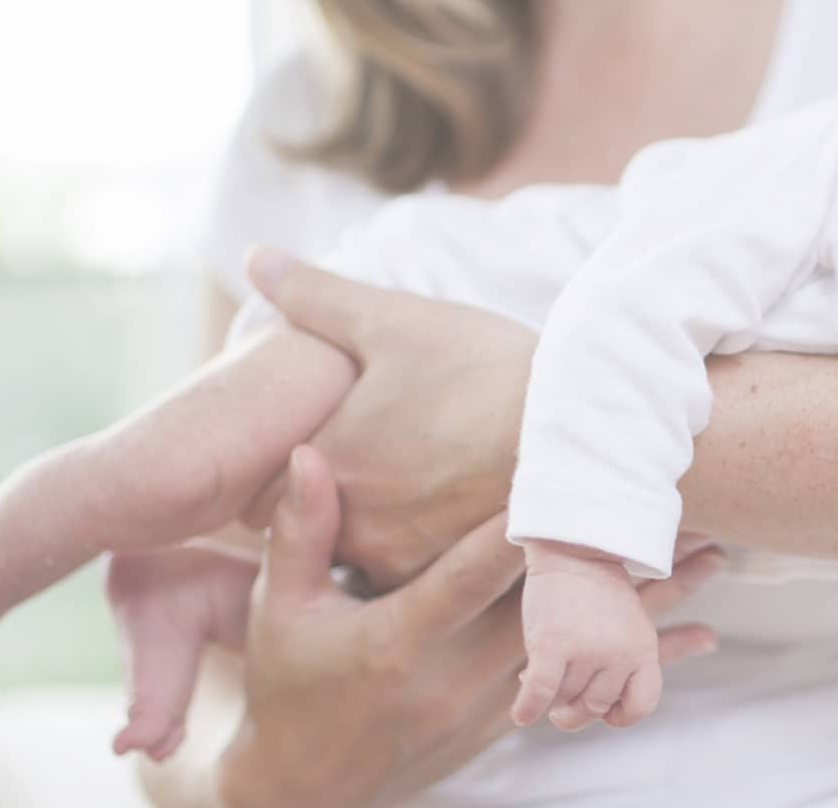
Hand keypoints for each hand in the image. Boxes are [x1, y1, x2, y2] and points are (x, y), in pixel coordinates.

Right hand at [216, 445, 723, 807]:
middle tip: (687, 506)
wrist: (308, 790)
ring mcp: (492, 703)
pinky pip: (589, 685)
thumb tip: (309, 455)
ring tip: (717, 560)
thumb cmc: (290, 687)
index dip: (525, 523)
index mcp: (402, 639)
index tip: (574, 473)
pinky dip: (640, 662)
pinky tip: (694, 641)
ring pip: (588, 648)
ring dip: (652, 604)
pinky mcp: (509, 720)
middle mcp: (458, 675)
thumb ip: (306, 532)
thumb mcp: (284, 609)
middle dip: (620, 555)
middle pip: (558, 609)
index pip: (474, 571)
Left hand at [243, 247, 533, 588]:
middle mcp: (353, 525)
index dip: (283, 467)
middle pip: (315, 530)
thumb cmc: (484, 368)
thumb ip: (316, 294)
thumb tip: (257, 256)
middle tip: (367, 462)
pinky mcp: (454, 581)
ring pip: (367, 556)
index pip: (261, 493)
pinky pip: (418, 579)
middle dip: (331, 501)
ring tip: (416, 485)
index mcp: (326, 463)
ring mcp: (404, 560)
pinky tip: (452, 510)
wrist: (580, 427)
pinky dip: (424, 548)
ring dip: (378, 529)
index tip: (317, 442)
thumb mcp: (394, 319)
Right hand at [512, 542, 660, 731]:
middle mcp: (619, 655)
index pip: (641, 705)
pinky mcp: (552, 645)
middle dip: (576, 710)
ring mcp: (587, 651)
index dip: (620, 715)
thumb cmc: (595, 589)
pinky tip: (520, 715)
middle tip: (562, 705)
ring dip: (549, 696)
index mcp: (643, 650)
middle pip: (595, 707)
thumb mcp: (627, 626)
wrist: (574, 547)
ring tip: (542, 675)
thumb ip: (616, 666)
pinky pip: (538, 693)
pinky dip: (527, 708)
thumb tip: (573, 708)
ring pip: (563, 698)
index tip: (603, 711)